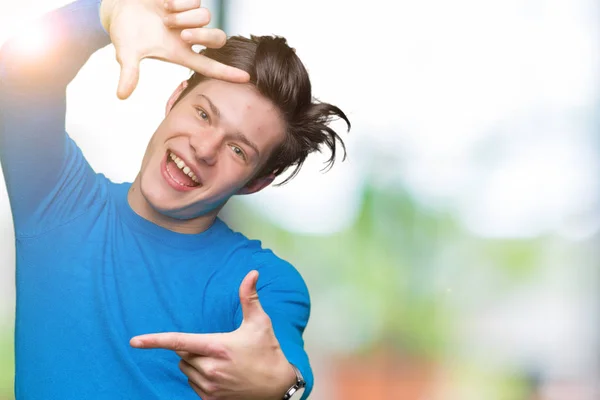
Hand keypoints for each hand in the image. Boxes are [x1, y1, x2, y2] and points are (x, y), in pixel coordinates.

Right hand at [100, 0, 249, 98]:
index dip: (227, 73)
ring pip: (205, 17)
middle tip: (181, 33)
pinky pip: (196, 0)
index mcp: (180, 53)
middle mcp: (190, 37)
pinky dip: (178, 2)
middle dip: (203, 36)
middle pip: (217, 39)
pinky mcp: (187, 1)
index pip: (209, 67)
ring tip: (164, 17)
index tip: (246, 78)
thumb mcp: (126, 52)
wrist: (120, 6)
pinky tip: (163, 3)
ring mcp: (191, 18)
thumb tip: (122, 96)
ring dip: (184, 17)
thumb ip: (128, 73)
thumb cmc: (125, 31)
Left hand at [130, 270, 295, 399]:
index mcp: (219, 347)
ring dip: (194, 363)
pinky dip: (199, 378)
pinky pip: (191, 384)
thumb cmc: (268, 352)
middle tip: (217, 347)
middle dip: (193, 348)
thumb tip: (252, 273)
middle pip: (183, 354)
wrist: (278, 387)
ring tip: (221, 362)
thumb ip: (249, 297)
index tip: (135, 341)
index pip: (180, 342)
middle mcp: (210, 369)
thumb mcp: (260, 323)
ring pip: (186, 370)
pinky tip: (219, 375)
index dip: (155, 341)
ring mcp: (209, 387)